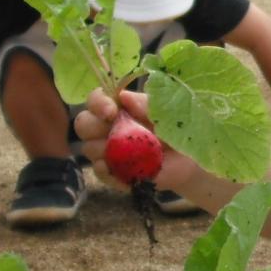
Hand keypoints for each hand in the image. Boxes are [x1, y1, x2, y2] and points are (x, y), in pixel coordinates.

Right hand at [75, 89, 191, 189]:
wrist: (188, 158)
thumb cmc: (174, 128)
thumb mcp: (163, 111)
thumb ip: (144, 103)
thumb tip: (123, 96)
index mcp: (117, 108)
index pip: (94, 100)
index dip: (97, 104)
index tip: (112, 111)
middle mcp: (106, 128)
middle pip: (83, 124)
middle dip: (94, 126)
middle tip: (114, 130)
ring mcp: (107, 151)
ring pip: (89, 148)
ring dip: (105, 149)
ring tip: (130, 151)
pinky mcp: (114, 173)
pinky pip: (101, 174)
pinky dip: (110, 173)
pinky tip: (122, 172)